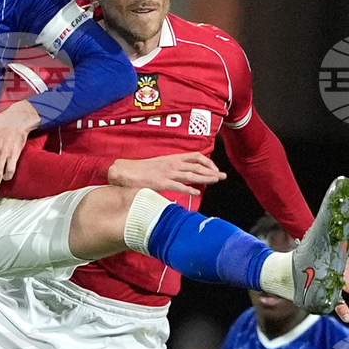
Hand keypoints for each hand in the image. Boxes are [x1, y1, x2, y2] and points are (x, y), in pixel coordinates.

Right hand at [107, 152, 225, 194]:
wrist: (126, 170)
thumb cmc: (142, 169)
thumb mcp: (160, 164)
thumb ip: (172, 167)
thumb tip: (183, 173)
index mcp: (173, 158)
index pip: (195, 156)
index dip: (208, 162)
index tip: (214, 168)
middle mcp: (172, 164)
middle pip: (197, 166)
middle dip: (212, 171)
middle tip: (223, 176)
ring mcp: (167, 173)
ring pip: (191, 174)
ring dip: (205, 178)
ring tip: (216, 181)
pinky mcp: (161, 182)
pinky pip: (178, 185)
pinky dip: (188, 189)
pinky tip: (197, 192)